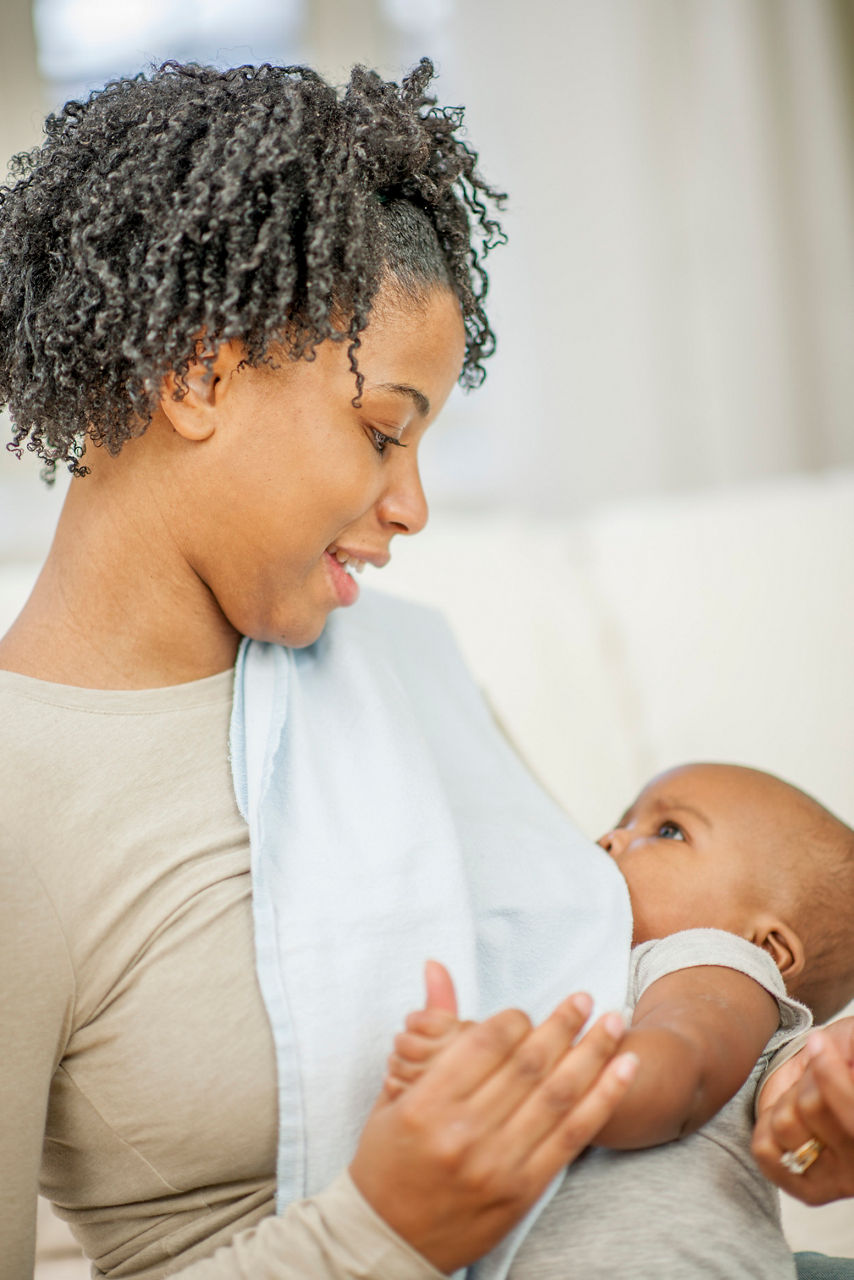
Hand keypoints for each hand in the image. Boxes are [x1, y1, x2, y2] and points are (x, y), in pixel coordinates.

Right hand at [351, 969, 637, 1273]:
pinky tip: (624, 1069)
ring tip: (615, 1021)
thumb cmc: (386, 1159)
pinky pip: (573, 1135)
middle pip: (529, 1063)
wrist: (389, 1240)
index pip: (487, 1041)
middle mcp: (464, 1132)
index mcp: (428, 1103)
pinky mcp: (522, 1190)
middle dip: (564, 1023)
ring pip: (558, 1094)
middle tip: (585, 997)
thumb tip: (436, 966)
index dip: (516, 1019)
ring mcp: (497, 1164)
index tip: (528, 1012)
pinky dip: (604, 1097)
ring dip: (594, 1051)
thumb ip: (428, 1028)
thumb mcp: (395, 1092)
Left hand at [752, 1019, 853, 1204]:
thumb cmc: (849, 1060)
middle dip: (807, 1080)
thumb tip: (831, 1050)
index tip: (817, 1043)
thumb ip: (847, 1046)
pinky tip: (789, 1118)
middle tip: (817, 1078)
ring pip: (784, 1123)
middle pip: (810, 1106)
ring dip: (787, 1100)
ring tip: (805, 1097)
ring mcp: (839, 1183)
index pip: (848, 1111)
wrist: (827, 1087)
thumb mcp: (850, 1042)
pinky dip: (767, 1124)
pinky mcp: (808, 1190)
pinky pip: (765, 1150)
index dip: (828, 1075)